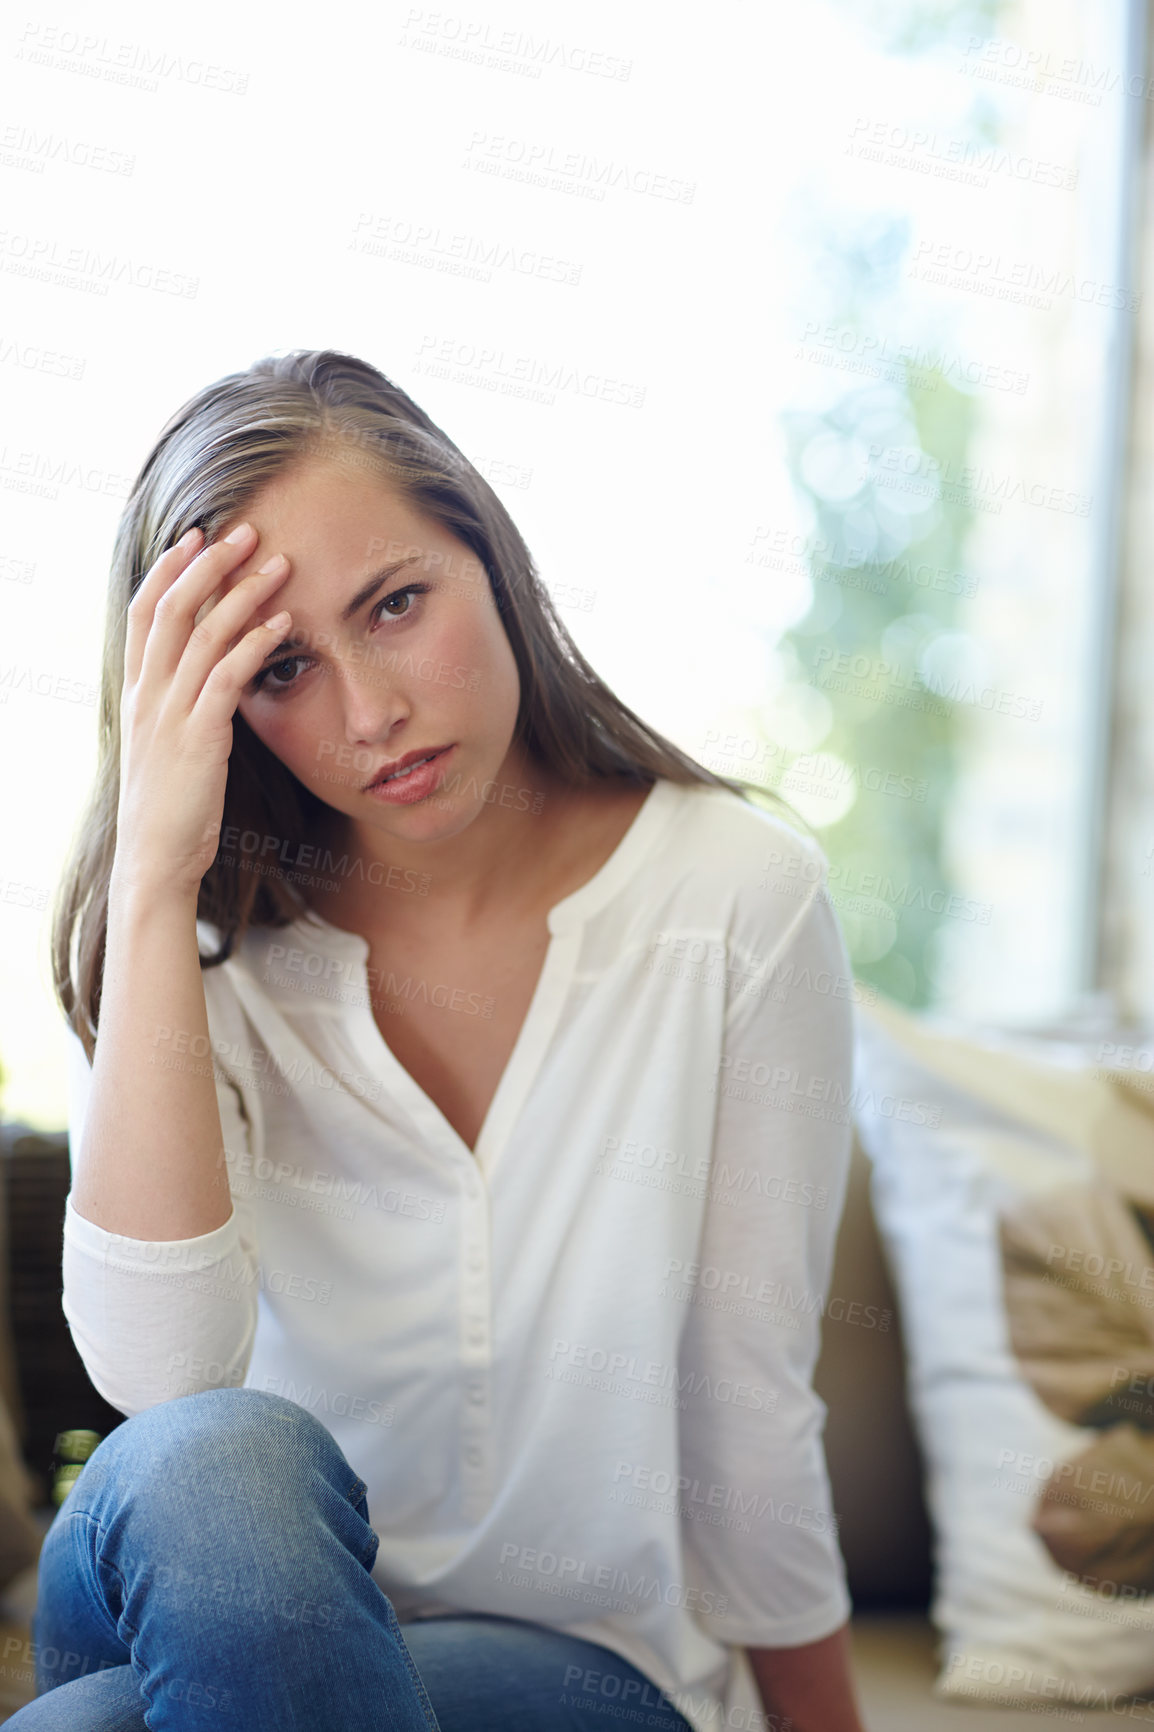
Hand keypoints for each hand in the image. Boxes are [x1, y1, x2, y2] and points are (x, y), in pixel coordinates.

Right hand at [113, 521, 291, 897]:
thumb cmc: (171, 809)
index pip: (143, 613)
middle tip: (244, 530)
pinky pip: (227, 678)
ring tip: (279, 565)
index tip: (195, 536)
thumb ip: (183, 707)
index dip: (168, 570)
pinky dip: (256, 645)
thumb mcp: (169, 747)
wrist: (155, 861)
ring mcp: (169, 716)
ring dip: (243, 594)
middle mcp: (146, 697)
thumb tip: (212, 678)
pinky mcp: (198, 739)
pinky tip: (285, 625)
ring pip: (201, 635)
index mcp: (136, 694)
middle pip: (170, 609)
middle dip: (208, 565)